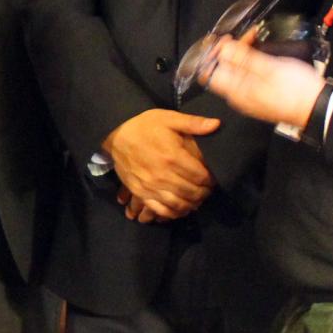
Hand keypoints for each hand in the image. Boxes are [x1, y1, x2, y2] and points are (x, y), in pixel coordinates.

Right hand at [101, 109, 220, 219]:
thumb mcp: (168, 118)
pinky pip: (160, 210)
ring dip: (192, 204)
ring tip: (196, 199)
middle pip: (192, 192)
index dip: (211, 179)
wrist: (115, 135)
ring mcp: (150, 186)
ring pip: (178, 204)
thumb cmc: (144, 126)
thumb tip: (217, 124)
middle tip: (207, 189)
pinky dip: (173, 213)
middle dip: (204, 193)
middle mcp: (162, 175)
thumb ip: (193, 123)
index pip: (201, 176)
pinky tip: (180, 209)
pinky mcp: (140, 193)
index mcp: (172, 156)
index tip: (213, 178)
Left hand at [200, 31, 323, 129]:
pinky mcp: (264, 94)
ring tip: (256, 35)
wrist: (320, 108)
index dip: (213, 54)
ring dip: (244, 52)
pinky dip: (254, 60)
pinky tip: (263, 49)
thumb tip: (221, 49)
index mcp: (237, 91)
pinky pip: (252, 75)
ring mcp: (252, 95)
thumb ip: (243, 59)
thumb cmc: (295, 89)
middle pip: (226, 69)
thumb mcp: (269, 69)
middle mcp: (240, 95)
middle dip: (232, 49)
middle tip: (246, 34)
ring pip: (240, 70)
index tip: (222, 39)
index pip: (211, 73)